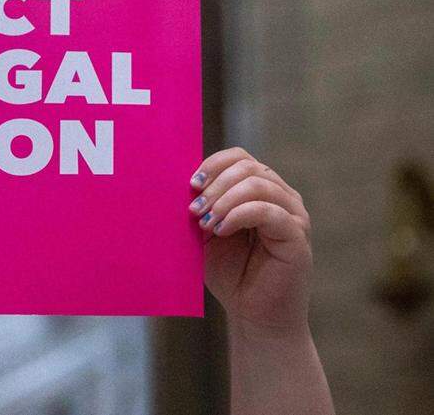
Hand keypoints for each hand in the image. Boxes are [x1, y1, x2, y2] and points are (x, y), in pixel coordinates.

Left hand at [190, 147, 312, 334]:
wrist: (253, 315)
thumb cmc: (232, 274)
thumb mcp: (209, 232)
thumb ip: (203, 206)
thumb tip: (178, 183)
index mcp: (261, 191)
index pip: (240, 158)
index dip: (213, 164)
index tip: (190, 184)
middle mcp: (282, 197)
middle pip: (249, 168)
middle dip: (215, 184)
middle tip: (194, 208)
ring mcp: (293, 215)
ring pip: (259, 185)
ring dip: (224, 200)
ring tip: (204, 222)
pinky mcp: (297, 236)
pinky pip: (268, 211)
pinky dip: (238, 215)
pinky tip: (220, 230)